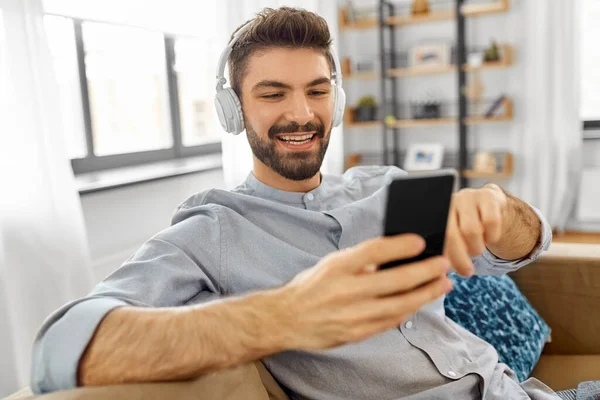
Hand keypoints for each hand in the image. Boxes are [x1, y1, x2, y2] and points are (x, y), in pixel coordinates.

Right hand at [274, 235, 452, 350]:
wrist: (287, 319)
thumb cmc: (312, 287)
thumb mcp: (331, 264)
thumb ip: (361, 261)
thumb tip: (397, 255)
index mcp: (337, 267)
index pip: (374, 251)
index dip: (400, 245)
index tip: (420, 241)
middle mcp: (345, 290)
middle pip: (395, 280)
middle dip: (425, 272)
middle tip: (443, 264)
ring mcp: (352, 315)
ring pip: (399, 305)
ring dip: (426, 294)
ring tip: (442, 284)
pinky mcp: (356, 333)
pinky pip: (390, 322)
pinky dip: (408, 311)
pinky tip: (420, 302)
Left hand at [444, 183, 507, 276]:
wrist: (490, 205)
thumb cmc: (465, 227)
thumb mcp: (453, 236)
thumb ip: (444, 250)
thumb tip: (438, 274)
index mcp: (436, 213)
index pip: (435, 236)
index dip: (442, 254)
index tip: (447, 271)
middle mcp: (449, 201)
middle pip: (450, 233)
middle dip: (459, 257)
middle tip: (467, 272)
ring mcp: (467, 196)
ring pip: (471, 230)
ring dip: (476, 247)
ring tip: (477, 248)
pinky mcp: (487, 195)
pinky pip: (491, 222)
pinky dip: (492, 236)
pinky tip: (489, 237)